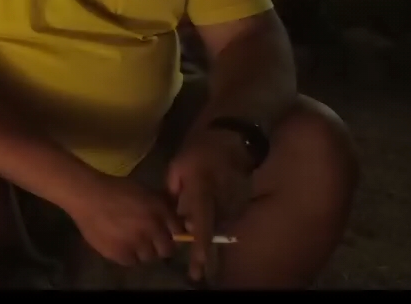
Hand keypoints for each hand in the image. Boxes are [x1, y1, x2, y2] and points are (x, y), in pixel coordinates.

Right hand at [66, 173, 183, 267]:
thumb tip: (174, 212)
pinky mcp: (120, 254)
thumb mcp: (143, 190)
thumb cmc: (115, 188)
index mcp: (159, 211)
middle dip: (161, 245)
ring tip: (132, 242)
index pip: (178, 231)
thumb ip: (162, 202)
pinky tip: (121, 245)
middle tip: (150, 240)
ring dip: (144, 251)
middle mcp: (152, 229)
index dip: (172, 232)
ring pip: (148, 257)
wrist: (87, 195)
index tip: (166, 232)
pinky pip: (131, 261)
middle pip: (167, 250)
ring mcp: (136, 244)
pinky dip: (128, 255)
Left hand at [165, 129, 254, 281]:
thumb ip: (174, 194)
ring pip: (215, 227)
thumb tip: (174, 214)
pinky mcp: (236, 202)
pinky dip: (212, 220)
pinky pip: (221, 217)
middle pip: (210, 234)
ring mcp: (230, 204)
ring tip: (196, 229)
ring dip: (206, 231)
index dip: (199, 250)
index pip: (202, 229)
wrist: (229, 141)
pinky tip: (205, 211)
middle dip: (201, 249)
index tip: (197, 270)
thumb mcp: (178, 169)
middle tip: (194, 268)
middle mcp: (220, 205)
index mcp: (202, 197)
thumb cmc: (200, 153)